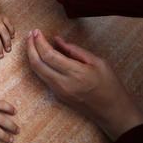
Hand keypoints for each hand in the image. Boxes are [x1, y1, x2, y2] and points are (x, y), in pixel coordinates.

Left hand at [26, 29, 142, 139]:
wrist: (113, 112)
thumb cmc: (110, 85)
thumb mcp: (98, 62)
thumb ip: (75, 50)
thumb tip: (57, 40)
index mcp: (76, 73)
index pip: (49, 55)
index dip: (39, 42)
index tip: (36, 31)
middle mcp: (63, 84)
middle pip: (37, 63)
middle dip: (30, 47)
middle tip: (31, 34)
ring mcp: (59, 91)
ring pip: (37, 71)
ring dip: (32, 55)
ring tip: (33, 42)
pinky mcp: (57, 96)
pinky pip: (43, 77)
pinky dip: (38, 64)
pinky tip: (40, 55)